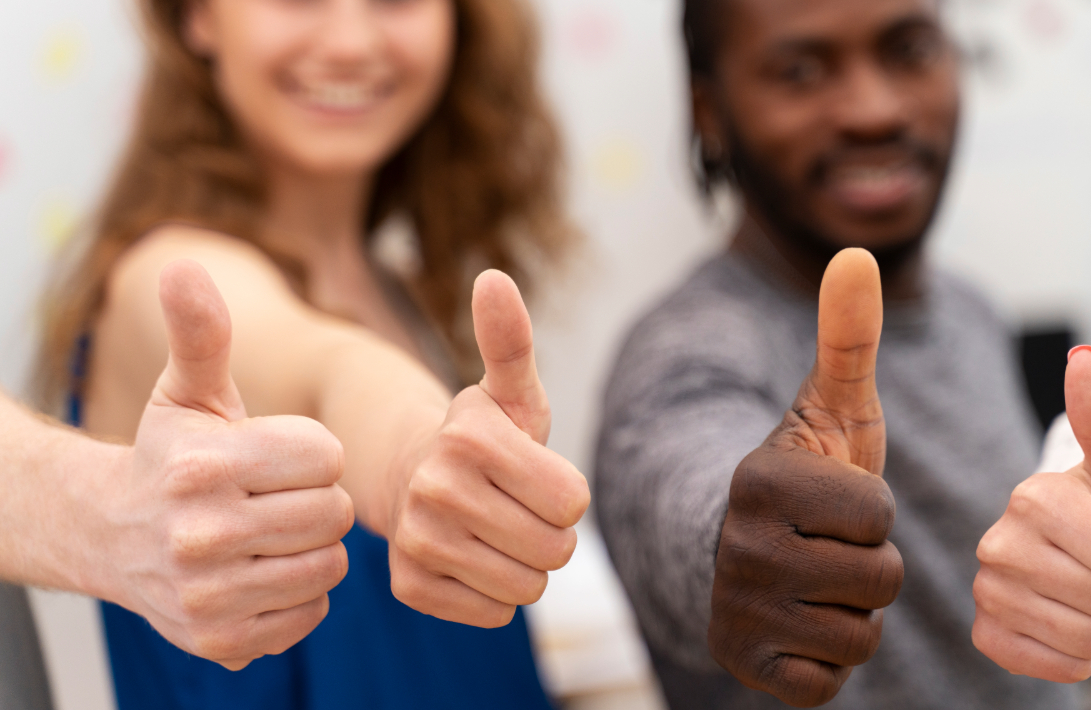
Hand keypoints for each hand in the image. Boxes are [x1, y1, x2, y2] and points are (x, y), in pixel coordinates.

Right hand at [104, 260, 353, 669]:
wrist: (112, 535)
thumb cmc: (172, 454)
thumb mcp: (188, 391)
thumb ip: (202, 332)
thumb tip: (183, 266)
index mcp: (205, 466)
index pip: (329, 457)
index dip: (315, 452)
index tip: (279, 455)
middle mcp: (201, 534)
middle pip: (334, 513)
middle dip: (317, 499)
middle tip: (276, 496)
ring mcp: (208, 594)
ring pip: (329, 566)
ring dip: (313, 547)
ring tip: (272, 532)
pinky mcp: (220, 641)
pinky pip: (311, 614)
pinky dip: (300, 594)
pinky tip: (263, 571)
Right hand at [386, 270, 590, 626]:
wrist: (410, 476)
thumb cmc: (483, 436)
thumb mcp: (509, 390)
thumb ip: (511, 341)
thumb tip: (494, 277)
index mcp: (470, 438)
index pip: (574, 503)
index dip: (566, 493)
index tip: (535, 474)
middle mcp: (435, 489)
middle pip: (556, 551)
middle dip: (550, 533)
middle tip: (517, 506)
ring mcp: (417, 541)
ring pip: (527, 588)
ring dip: (525, 565)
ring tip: (496, 531)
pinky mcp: (408, 586)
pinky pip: (494, 612)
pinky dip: (493, 592)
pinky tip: (470, 557)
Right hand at [708, 249, 903, 707]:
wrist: (754, 552)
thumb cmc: (808, 477)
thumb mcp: (831, 408)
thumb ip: (849, 336)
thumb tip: (858, 251)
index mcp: (760, 479)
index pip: (877, 516)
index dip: (874, 510)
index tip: (835, 501)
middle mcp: (736, 547)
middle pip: (878, 579)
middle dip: (871, 565)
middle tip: (828, 546)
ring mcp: (735, 611)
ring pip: (861, 633)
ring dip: (854, 611)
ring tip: (817, 581)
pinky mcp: (744, 666)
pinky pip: (832, 681)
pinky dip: (828, 658)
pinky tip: (800, 623)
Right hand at [972, 345, 1090, 682]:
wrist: (1075, 555)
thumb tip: (1082, 359)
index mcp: (1030, 498)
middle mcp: (995, 543)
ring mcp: (986, 591)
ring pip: (1088, 641)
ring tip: (1086, 595)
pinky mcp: (985, 634)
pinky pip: (1057, 667)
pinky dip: (1076, 656)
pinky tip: (1063, 623)